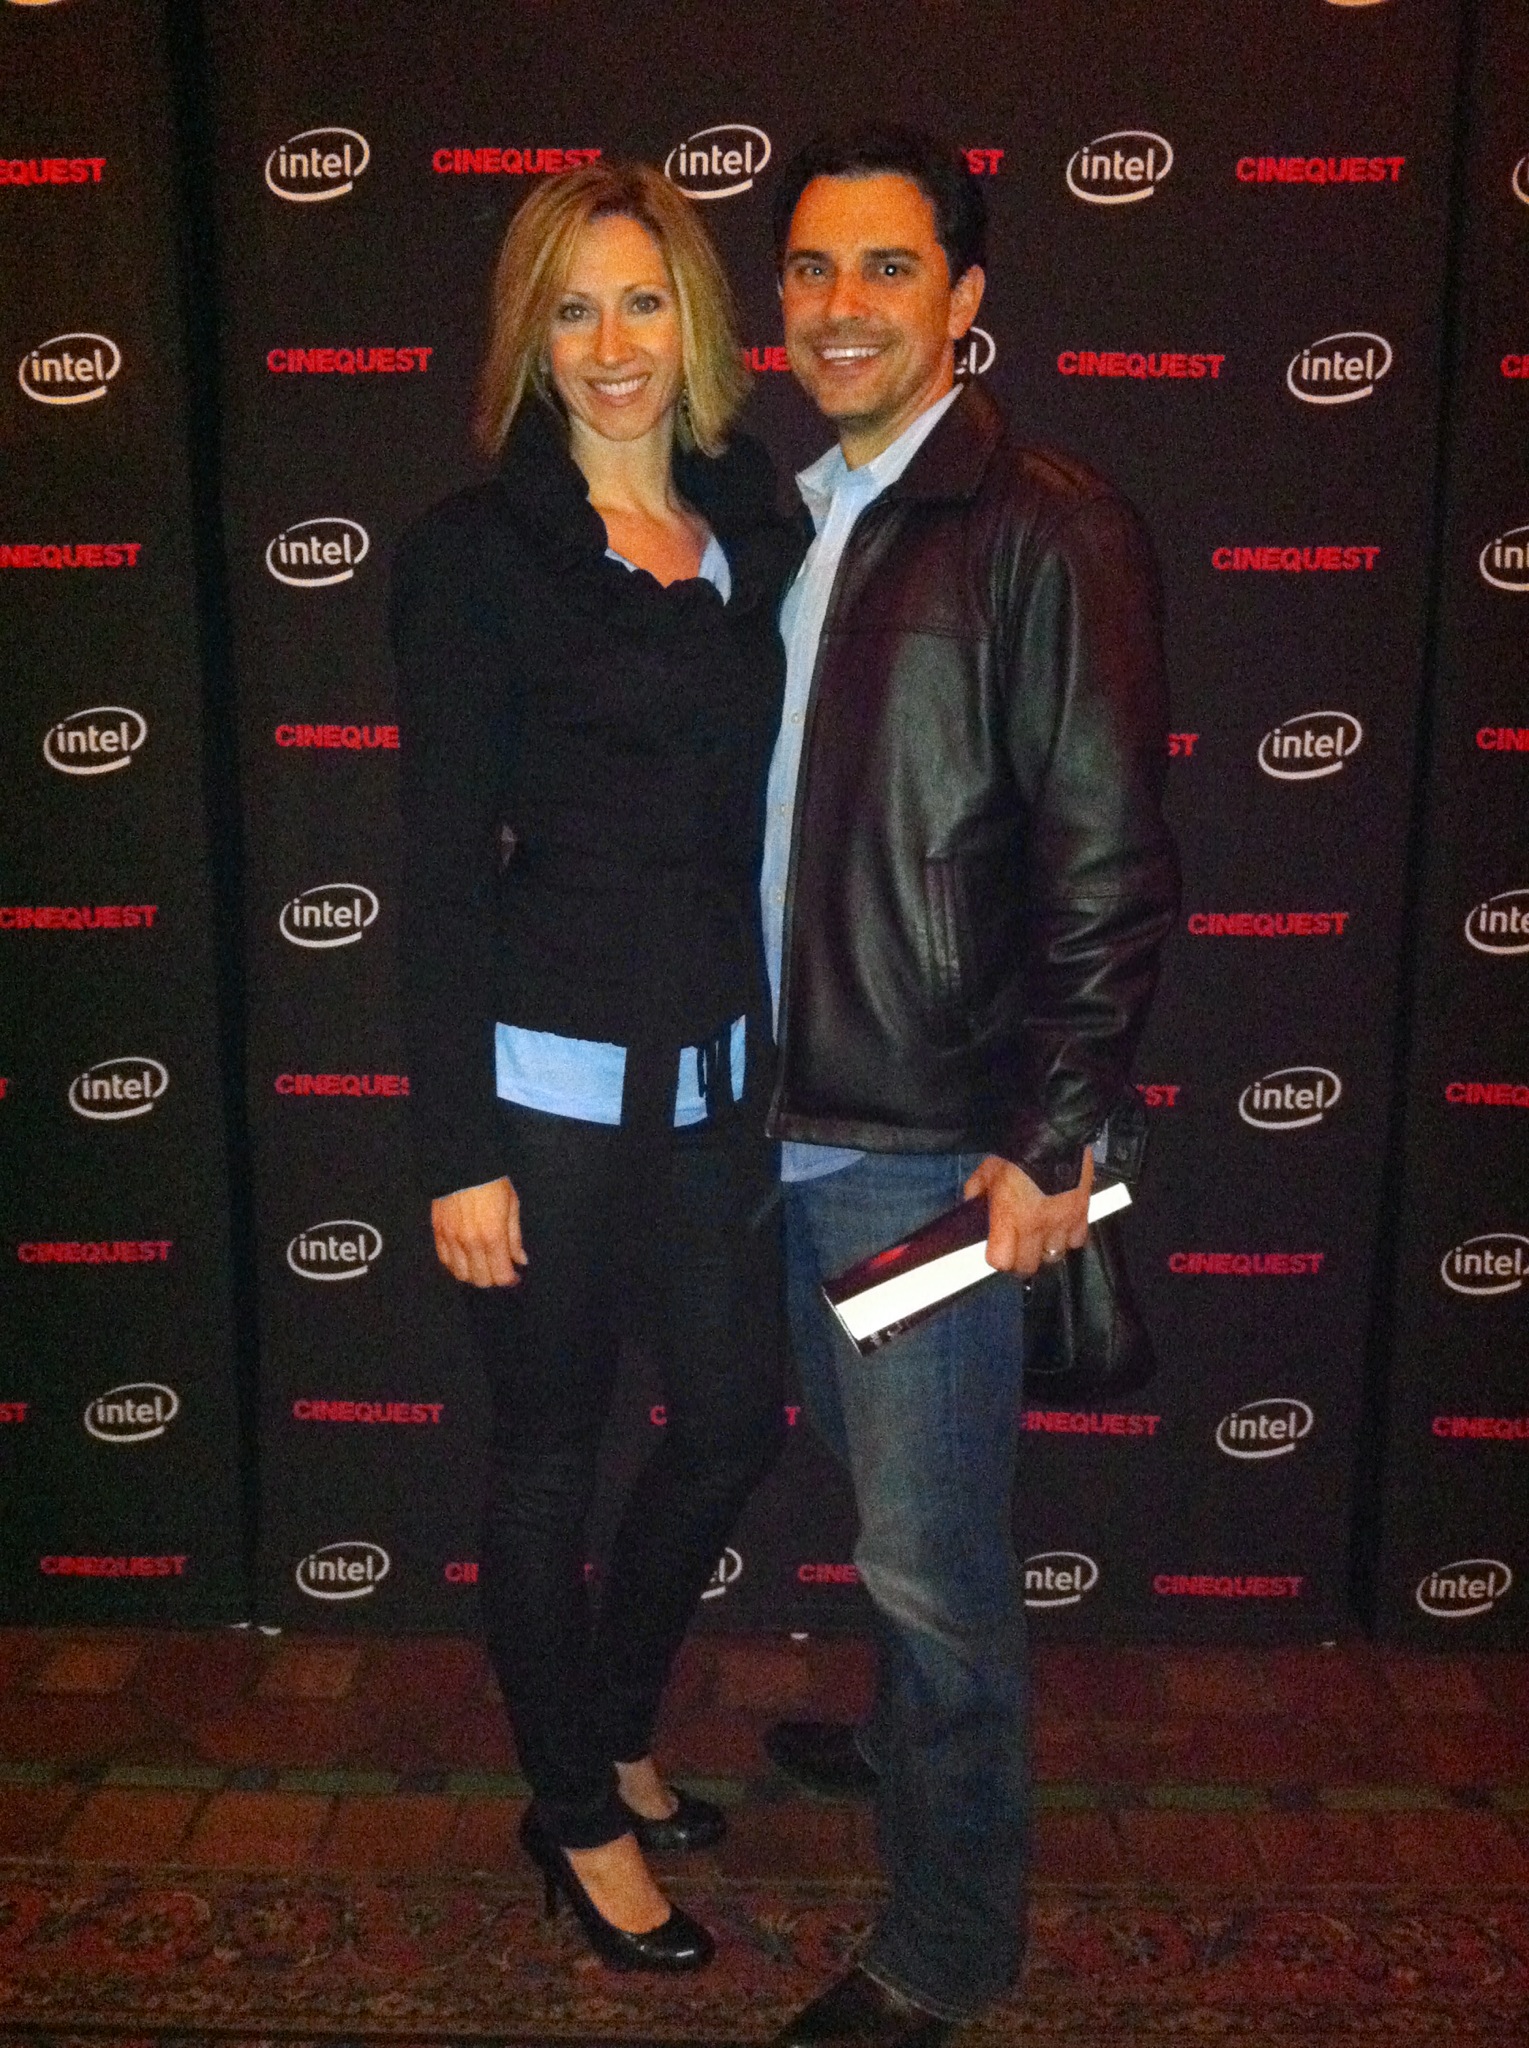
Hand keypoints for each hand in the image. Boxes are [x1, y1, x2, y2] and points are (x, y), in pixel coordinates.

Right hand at [431, 1176, 526, 1286]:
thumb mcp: (512, 1205)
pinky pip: (444, 1259)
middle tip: (500, 1271)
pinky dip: (455, 1266)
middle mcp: (470, 1243)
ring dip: (474, 1275)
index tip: (515, 1276)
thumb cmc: (493, 1181)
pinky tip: (466, 1260)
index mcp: (492, 1237)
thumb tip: (520, 1260)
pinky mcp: (437, 1231)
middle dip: (494, 1280)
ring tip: (483, 1266)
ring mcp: (451, 1239)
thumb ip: (514, 1237)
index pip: (500, 1275)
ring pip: (460, 1274)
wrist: (462, 1161)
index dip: (509, 1279)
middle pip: (480, 1279)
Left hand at [963, 1148, 1093, 1276]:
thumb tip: (970, 1201)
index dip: (997, 1257)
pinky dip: (1069, 1238)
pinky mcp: (1082, 1214)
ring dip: (1046, 1250)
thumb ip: (977, 1189)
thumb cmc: (1020, 1151)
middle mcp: (1035, 1227)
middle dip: (1021, 1260)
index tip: (997, 1249)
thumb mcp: (989, 1168)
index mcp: (1009, 1218)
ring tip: (1041, 1237)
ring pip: (1054, 1256)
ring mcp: (1061, 1223)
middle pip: (1027, 1266)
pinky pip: (1077, 1241)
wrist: (1056, 1136)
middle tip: (1019, 1248)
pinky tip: (1062, 1227)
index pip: (1000, 1260)